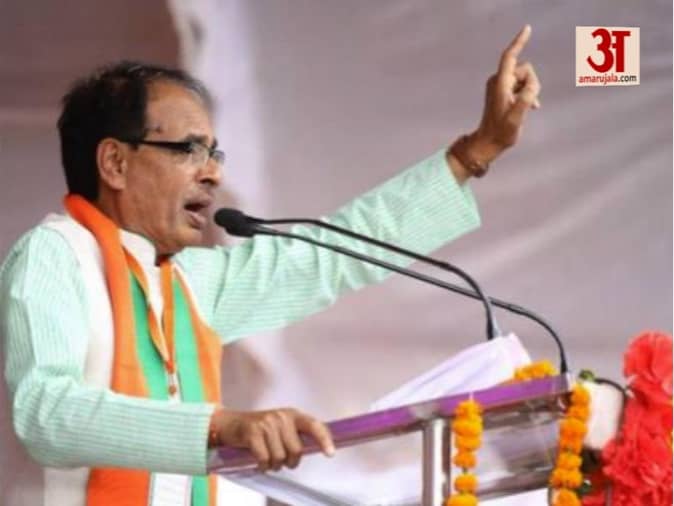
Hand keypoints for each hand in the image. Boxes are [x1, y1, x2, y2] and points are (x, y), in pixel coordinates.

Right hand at [210, 407, 334, 471]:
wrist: (230, 424)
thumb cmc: (259, 429)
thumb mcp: (281, 427)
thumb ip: (296, 436)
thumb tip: (316, 448)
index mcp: (292, 415)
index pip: (314, 425)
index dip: (324, 440)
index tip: (330, 454)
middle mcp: (281, 416)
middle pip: (296, 450)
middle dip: (289, 461)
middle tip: (280, 460)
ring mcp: (267, 423)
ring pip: (280, 457)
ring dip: (274, 465)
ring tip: (267, 459)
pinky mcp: (253, 432)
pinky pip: (264, 459)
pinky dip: (262, 465)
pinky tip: (259, 462)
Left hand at [464, 25, 541, 164]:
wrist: (489, 142)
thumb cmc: (501, 133)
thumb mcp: (516, 119)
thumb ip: (525, 101)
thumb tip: (532, 87)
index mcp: (500, 84)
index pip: (510, 57)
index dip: (518, 42)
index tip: (527, 29)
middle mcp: (498, 81)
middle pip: (524, 69)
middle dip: (532, 82)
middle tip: (529, 103)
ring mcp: (501, 86)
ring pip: (526, 78)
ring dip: (531, 91)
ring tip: (526, 109)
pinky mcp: (504, 92)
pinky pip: (523, 85)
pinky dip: (528, 94)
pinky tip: (531, 107)